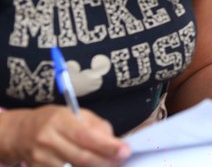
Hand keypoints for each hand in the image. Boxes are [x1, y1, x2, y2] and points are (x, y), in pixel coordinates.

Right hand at [1, 105, 128, 166]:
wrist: (21, 132)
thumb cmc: (54, 121)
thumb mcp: (75, 114)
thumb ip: (96, 125)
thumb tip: (114, 140)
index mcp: (59, 120)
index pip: (86, 136)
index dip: (107, 146)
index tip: (125, 150)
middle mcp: (48, 139)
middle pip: (82, 157)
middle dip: (106, 161)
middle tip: (122, 159)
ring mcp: (41, 158)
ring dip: (97, 166)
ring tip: (109, 162)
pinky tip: (92, 165)